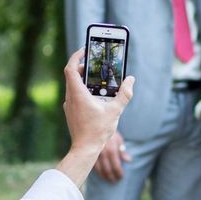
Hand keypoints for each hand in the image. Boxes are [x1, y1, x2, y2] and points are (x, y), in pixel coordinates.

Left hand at [62, 49, 133, 182]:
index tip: (85, 50)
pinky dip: (83, 89)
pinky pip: (75, 94)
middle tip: (96, 63)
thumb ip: (124, 94)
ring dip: (84, 78)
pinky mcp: (71, 112)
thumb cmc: (97, 131)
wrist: (84, 150)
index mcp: (78, 93)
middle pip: (72, 75)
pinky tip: (96, 95)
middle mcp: (70, 97)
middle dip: (84, 66)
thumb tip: (131, 80)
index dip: (76, 56)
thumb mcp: (115, 110)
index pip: (71, 68)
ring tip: (99, 78)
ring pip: (73, 85)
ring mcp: (69, 105)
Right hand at [93, 131, 130, 182]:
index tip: (121, 177)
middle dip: (112, 177)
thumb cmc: (110, 133)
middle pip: (107, 170)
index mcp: (111, 149)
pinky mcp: (87, 154)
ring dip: (104, 176)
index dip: (119, 173)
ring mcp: (94, 154)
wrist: (95, 126)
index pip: (116, 166)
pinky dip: (97, 172)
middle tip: (115, 181)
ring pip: (99, 170)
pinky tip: (101, 174)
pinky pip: (92, 166)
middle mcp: (102, 153)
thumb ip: (122, 151)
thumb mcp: (118, 139)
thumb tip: (129, 160)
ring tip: (108, 179)